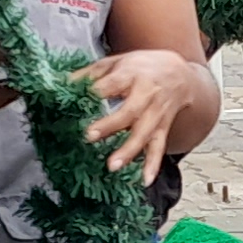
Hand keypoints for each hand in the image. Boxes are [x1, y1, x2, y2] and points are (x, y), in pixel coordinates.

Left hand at [85, 47, 219, 179]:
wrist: (181, 74)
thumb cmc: (143, 67)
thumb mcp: (117, 62)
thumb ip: (90, 74)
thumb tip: (61, 84)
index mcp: (132, 74)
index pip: (111, 85)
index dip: (95, 93)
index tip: (76, 102)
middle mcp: (147, 94)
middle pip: (129, 112)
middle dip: (110, 125)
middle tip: (89, 136)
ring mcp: (156, 114)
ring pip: (144, 133)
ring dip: (129, 151)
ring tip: (112, 165)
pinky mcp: (163, 128)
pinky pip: (159, 147)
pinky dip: (153, 164)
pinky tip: (145, 180)